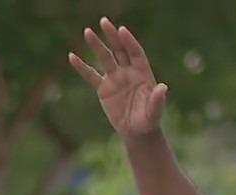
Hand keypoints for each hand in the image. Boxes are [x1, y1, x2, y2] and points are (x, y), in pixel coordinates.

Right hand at [68, 18, 167, 136]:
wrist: (137, 132)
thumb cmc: (149, 121)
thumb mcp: (154, 112)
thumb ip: (158, 100)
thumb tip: (163, 87)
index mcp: (143, 74)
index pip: (135, 53)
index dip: (129, 42)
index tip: (122, 30)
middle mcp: (128, 73)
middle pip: (120, 50)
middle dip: (112, 37)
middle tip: (104, 22)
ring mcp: (115, 79)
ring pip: (105, 58)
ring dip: (96, 46)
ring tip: (88, 31)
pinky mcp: (103, 88)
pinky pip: (91, 75)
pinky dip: (82, 67)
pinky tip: (72, 56)